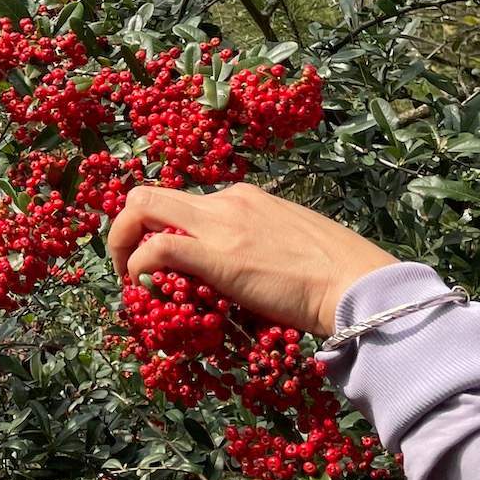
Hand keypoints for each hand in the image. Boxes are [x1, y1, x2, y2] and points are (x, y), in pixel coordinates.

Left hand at [103, 182, 396, 337]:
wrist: (358, 284)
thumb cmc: (336, 274)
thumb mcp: (289, 242)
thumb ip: (257, 242)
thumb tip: (241, 268)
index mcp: (244, 197)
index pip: (183, 202)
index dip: (159, 228)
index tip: (156, 259)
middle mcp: (226, 201)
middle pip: (149, 195)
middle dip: (124, 227)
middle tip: (125, 266)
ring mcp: (220, 224)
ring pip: (142, 207)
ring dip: (121, 242)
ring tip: (128, 280)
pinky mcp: (218, 255)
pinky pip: (157, 247)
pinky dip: (138, 264)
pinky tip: (143, 285)